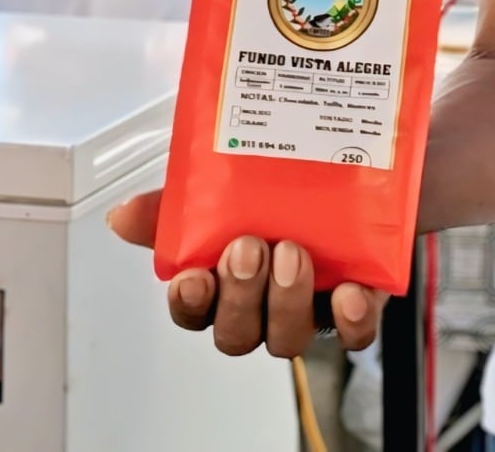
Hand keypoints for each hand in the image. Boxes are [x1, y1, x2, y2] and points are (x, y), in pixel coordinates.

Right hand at [107, 190, 388, 357]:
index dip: (190, 304)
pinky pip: (354, 333)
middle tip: (249, 248)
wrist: (370, 156)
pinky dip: (350, 319)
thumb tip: (124, 214)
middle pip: (237, 333)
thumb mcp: (233, 177)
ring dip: (285, 300)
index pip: (195, 311)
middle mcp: (267, 299)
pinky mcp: (362, 299)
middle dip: (238, 296)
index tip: (194, 276)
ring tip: (293, 252)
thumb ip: (180, 199)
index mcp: (229, 276)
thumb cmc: (295, 179)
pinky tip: (348, 291)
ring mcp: (313, 303)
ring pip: (288, 337)